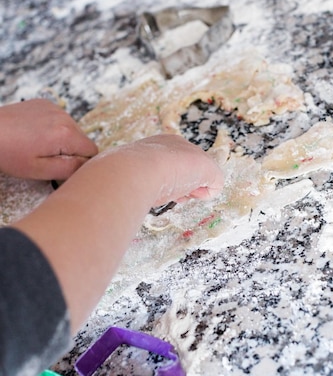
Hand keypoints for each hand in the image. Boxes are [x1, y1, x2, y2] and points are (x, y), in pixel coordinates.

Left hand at [0, 99, 97, 179]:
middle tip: (46, 157)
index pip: (92, 151)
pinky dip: (52, 128)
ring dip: (61, 139)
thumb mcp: (39, 170)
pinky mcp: (44, 103)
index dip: (81, 162)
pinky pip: (60, 119)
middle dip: (70, 151)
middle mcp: (64, 117)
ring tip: (38, 145)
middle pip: (82, 139)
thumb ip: (69, 169)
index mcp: (66, 134)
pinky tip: (35, 134)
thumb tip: (86, 165)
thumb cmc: (8, 153)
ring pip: (72, 129)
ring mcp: (54, 108)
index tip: (63, 166)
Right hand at [15, 133, 223, 331]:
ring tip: (194, 196)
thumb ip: (96, 201)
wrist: (124, 175)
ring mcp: (185, 155)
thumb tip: (75, 229)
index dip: (162, 179)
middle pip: (181, 164)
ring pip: (198, 171)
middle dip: (182, 181)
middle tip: (183, 195)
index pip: (158, 163)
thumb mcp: (96, 189)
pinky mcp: (203, 166)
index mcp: (143, 150)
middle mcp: (165, 146)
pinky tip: (203, 196)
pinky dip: (209, 188)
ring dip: (196, 186)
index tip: (162, 192)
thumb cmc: (106, 183)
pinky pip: (213, 178)